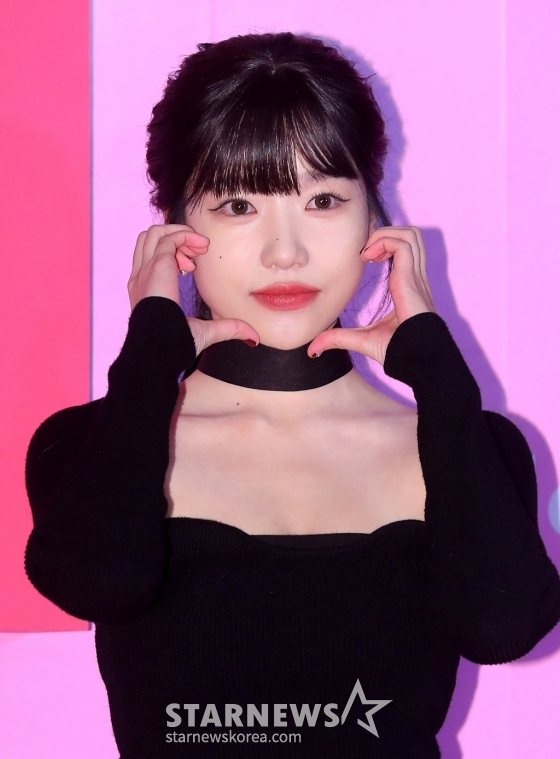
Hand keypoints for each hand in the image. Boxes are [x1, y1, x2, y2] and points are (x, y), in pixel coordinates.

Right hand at [127, 224, 259, 355]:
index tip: (192, 267)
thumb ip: (228, 328)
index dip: (174, 254)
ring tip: (200, 248)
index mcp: (146, 288)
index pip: (152, 256)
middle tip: (198, 253)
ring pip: (156, 233)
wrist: (162, 346)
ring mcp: (147, 269)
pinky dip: (186, 236)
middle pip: (151, 240)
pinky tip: (201, 249)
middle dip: (176, 238)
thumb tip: (253, 337)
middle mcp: (142, 276)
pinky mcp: (157, 264)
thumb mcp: (207, 331)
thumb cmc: (175, 343)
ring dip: (181, 234)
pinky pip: (169, 237)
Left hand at [307, 226, 435, 365]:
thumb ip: (337, 338)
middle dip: (385, 233)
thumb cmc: (397, 351)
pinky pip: (404, 244)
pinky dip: (385, 241)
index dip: (383, 244)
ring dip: (385, 235)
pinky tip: (369, 257)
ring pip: (410, 235)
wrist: (417, 360)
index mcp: (407, 287)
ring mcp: (416, 277)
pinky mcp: (412, 278)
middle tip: (364, 250)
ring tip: (367, 252)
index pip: (403, 251)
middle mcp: (414, 278)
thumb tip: (312, 349)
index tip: (364, 256)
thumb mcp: (360, 340)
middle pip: (410, 236)